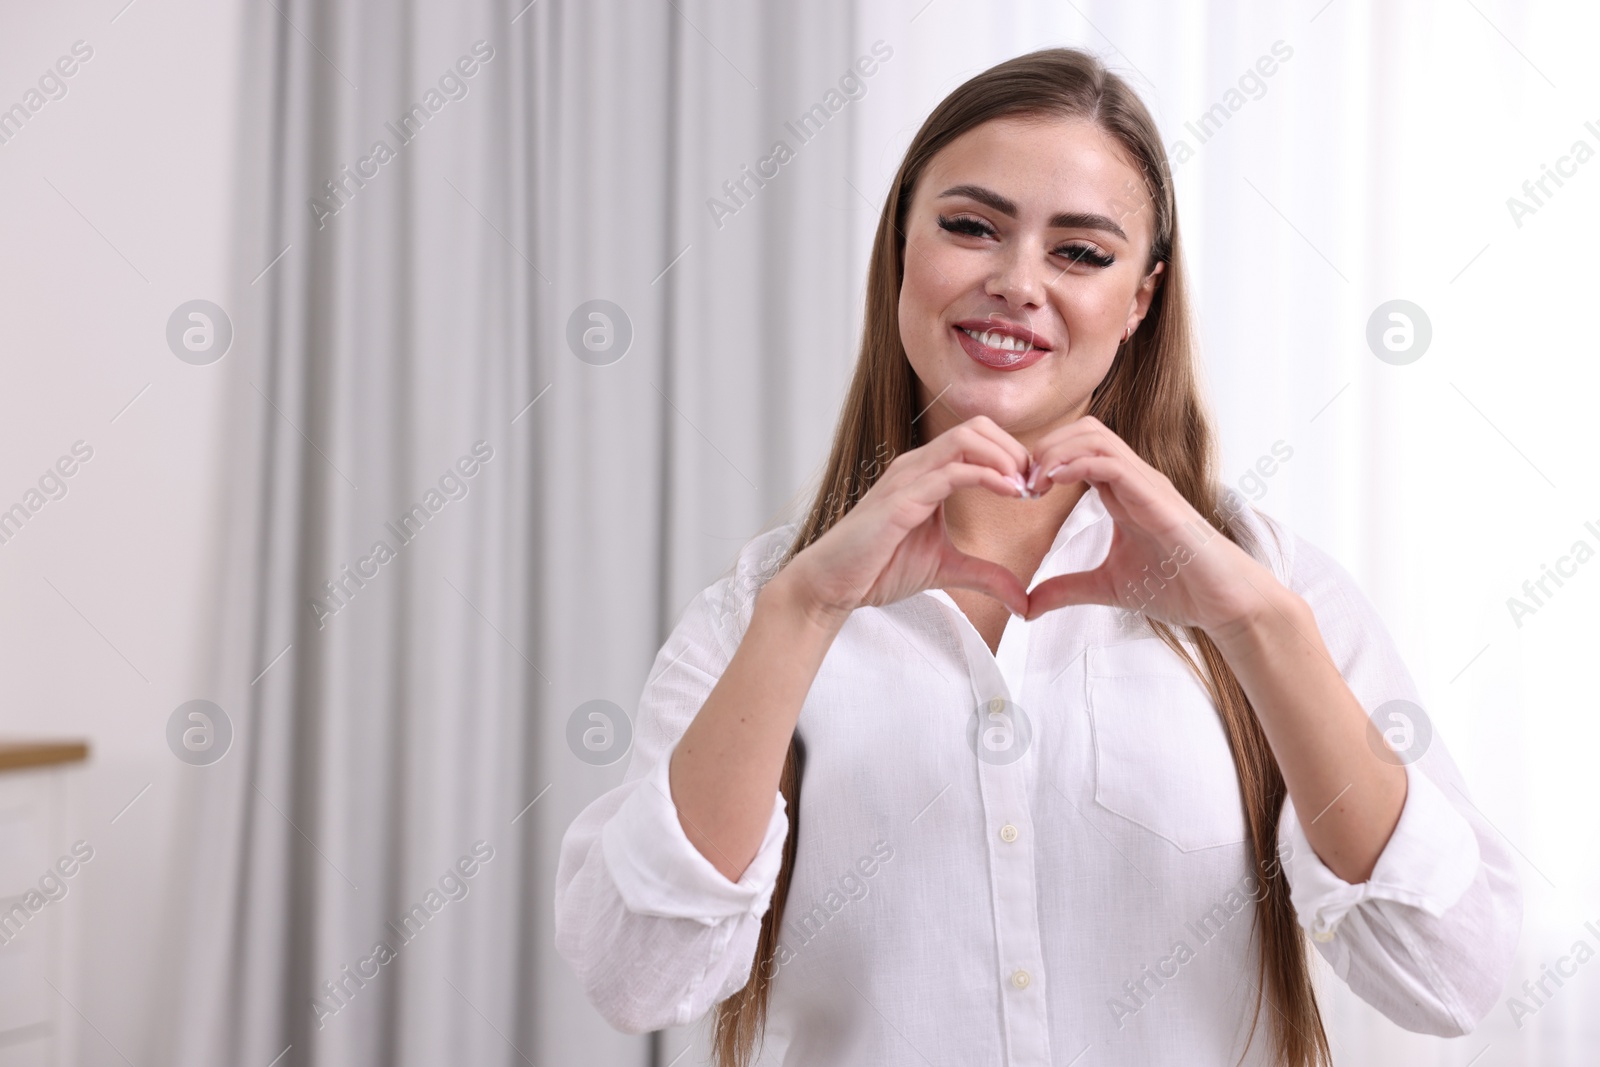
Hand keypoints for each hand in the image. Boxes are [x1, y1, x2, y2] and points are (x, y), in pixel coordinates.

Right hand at [781, 416, 1032, 625]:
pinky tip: (1010, 493)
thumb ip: (986, 576)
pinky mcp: (902, 499)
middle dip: (1016, 450)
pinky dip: (988, 476)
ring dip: (1006, 458)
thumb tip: (1023, 600)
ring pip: (967, 438)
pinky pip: (952, 471)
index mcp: (927, 473)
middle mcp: (917, 465)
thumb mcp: (947, 569)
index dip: (1015, 456)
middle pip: (978, 426)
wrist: (832, 585)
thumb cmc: (877, 568)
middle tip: (1037, 486)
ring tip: (1026, 489)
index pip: (979, 438)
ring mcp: (907, 477)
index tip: (1036, 491)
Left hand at [1020, 416, 1279, 635]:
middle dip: (1045, 447)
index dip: (1043, 460)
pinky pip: (1112, 463)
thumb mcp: (1106, 588)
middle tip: (1021, 484)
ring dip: (1056, 451)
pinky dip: (1077, 464)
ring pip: (1095, 436)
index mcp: (1122, 492)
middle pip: (1083, 430)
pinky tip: (1054, 483)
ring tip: (1034, 483)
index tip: (1019, 491)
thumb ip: (1066, 590)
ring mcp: (1148, 484)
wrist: (1222, 602)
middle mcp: (1135, 479)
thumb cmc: (1177, 587)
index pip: (1078, 449)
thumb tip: (1026, 606)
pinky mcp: (1157, 499)